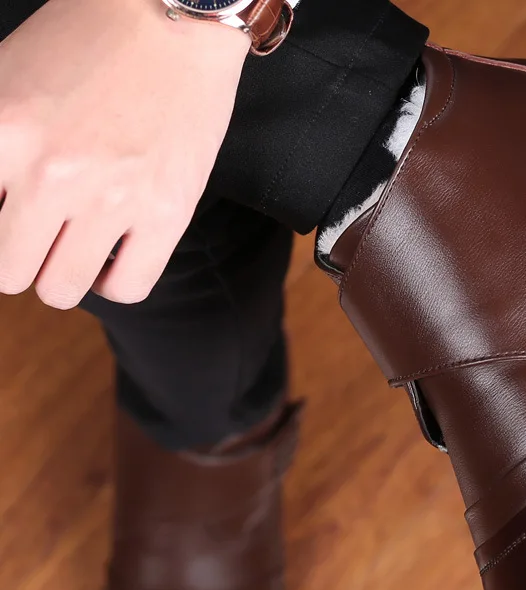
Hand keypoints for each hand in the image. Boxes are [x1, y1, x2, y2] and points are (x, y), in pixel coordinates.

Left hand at [0, 0, 249, 307]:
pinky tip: (117, 252)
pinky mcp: (167, 214)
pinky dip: (115, 281)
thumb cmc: (90, 38)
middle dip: (20, 257)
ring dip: (65, 272)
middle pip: (9, 273)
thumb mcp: (5, 77)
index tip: (11, 216)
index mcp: (3, 131)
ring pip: (61, 290)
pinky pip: (127, 289)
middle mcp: (53, 173)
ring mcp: (114, 199)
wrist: (173, 17)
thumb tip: (0, 202)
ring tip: (80, 242)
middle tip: (39, 235)